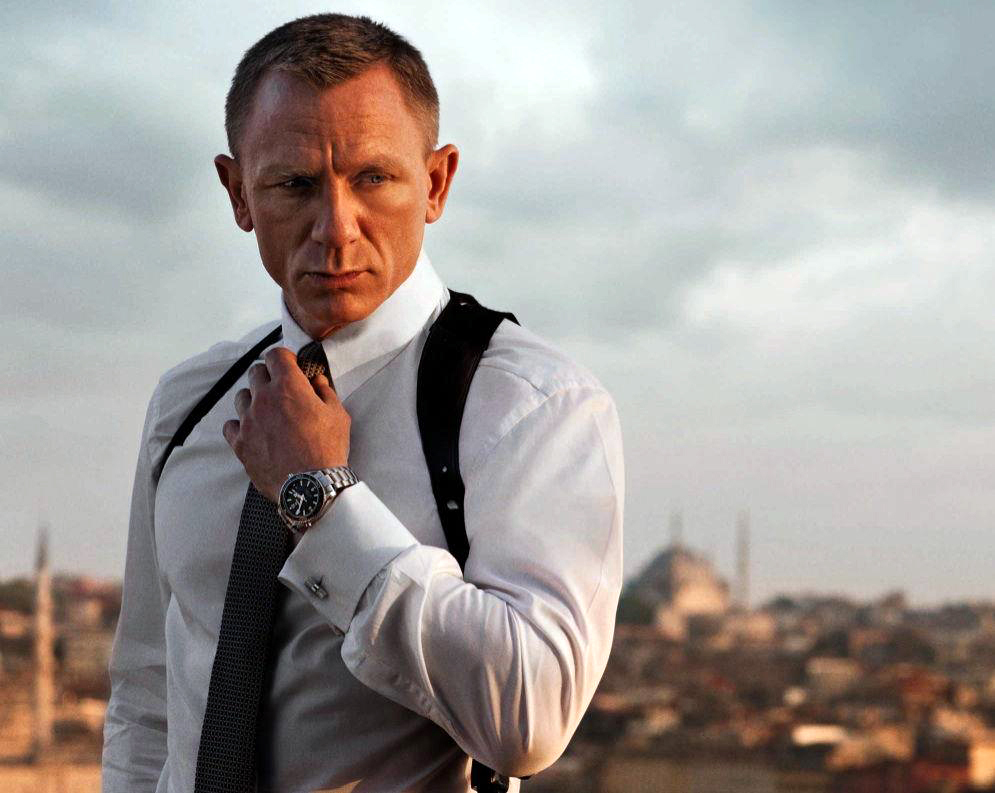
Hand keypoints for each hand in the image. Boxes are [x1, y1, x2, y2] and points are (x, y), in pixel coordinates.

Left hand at [222, 347, 349, 500]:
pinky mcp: (240, 443)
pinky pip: (231, 425)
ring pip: (241, 397)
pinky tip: (252, 430)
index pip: (276, 355)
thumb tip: (318, 380)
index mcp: (289, 386)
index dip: (283, 358)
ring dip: (253, 399)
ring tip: (266, 411)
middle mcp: (264, 398)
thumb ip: (325, 392)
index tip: (289, 365)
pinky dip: (240, 424)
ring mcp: (248, 421)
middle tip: (280, 388)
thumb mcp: (337, 415)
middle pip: (256, 372)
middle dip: (268, 375)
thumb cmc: (327, 449)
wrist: (310, 486)